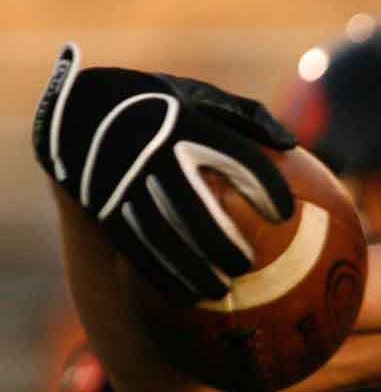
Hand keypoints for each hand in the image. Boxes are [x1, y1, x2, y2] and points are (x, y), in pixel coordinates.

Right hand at [33, 42, 295, 300]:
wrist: (78, 109)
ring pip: (162, 235)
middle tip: (248, 265)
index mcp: (186, 123)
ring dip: (191, 270)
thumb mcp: (199, 95)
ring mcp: (124, 182)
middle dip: (223, 242)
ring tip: (220, 293)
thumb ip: (247, 116)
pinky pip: (135, 246)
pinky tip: (186, 296)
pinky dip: (161, 274)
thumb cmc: (159, 103)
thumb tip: (290, 144)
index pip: (236, 158)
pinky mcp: (105, 206)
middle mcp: (153, 153)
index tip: (285, 214)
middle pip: (195, 208)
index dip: (264, 187)